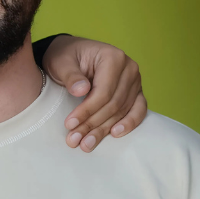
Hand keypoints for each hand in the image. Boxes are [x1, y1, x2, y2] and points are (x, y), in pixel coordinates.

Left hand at [42, 36, 146, 151]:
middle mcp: (129, 68)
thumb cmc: (65, 56)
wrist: (72, 53)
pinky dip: (129, 123)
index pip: (103, 92)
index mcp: (113, 57)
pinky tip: (115, 134)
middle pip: (113, 104)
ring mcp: (135, 81)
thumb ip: (70, 75)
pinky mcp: (135, 92)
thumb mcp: (61, 62)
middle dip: (92, 124)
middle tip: (74, 140)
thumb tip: (81, 90)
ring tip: (86, 144)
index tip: (69, 124)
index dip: (87, 110)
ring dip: (104, 129)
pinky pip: (138, 110)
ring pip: (122, 110)